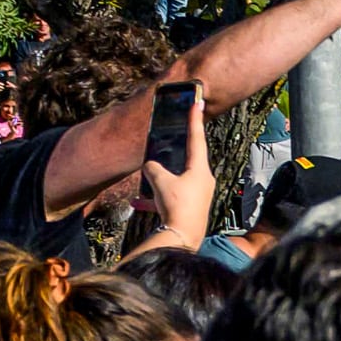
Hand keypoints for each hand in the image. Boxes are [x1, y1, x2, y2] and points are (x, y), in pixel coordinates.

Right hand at [140, 102, 219, 248]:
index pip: (197, 138)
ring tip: (147, 181)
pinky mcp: (189, 208)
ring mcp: (197, 195)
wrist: (182, 237)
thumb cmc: (177, 206)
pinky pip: (169, 198)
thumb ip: (153, 168)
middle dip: (173, 154)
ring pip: (175, 180)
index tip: (198, 103)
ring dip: (160, 181)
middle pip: (186, 161)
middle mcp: (202, 181)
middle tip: (169, 141)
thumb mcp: (160, 181)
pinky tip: (138, 203)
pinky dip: (155, 199)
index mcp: (200, 170)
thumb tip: (150, 167)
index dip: (195, 120)